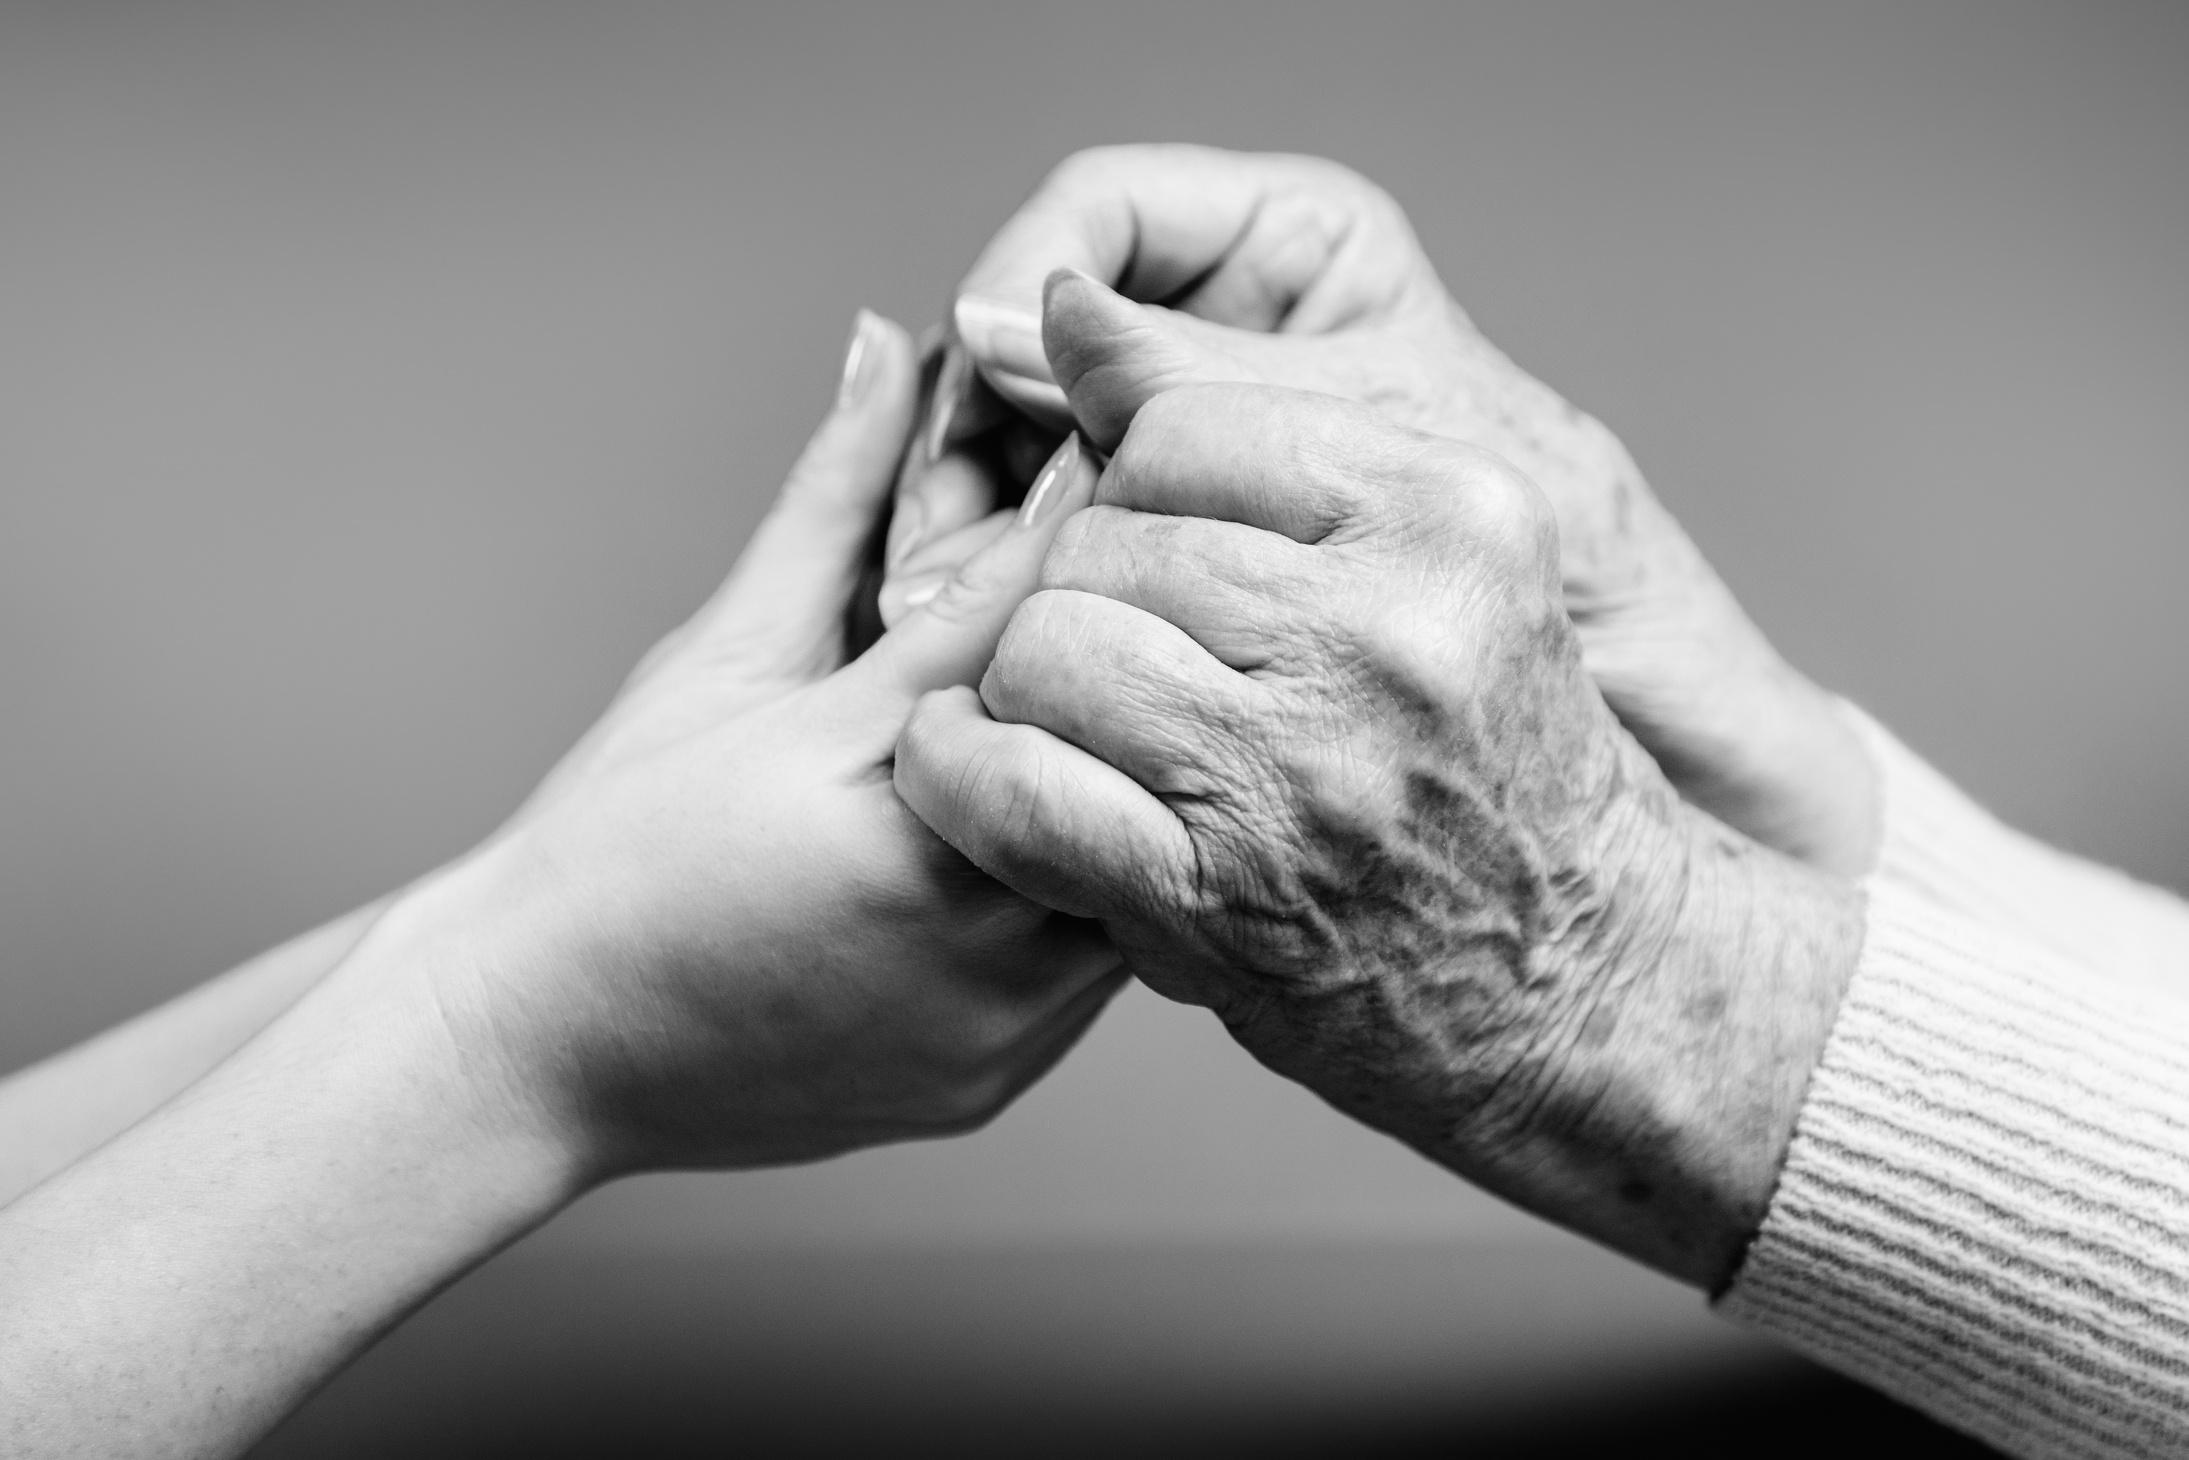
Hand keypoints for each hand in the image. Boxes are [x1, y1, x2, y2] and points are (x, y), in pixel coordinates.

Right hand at [371, 309, 1119, 1176]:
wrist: (530, 1054)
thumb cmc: (606, 849)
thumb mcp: (715, 659)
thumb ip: (828, 503)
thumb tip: (888, 350)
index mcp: (863, 781)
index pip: (1027, 620)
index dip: (1090, 529)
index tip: (1135, 463)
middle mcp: (942, 912)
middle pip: (1117, 755)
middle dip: (1134, 673)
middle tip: (1165, 600)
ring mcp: (980, 1017)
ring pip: (1136, 871)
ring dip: (1129, 790)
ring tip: (1126, 723)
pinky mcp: (994, 1076)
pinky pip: (1098, 972)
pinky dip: (1097, 891)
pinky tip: (1075, 837)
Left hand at [896, 145, 1877, 875]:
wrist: (1582, 982)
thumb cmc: (1489, 762)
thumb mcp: (1435, 568)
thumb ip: (1256, 444)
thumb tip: (1063, 307)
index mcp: (1454, 513)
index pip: (1184, 426)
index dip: (1131, 490)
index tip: (1149, 555)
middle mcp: (1392, 625)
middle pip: (1104, 537)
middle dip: (1078, 597)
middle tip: (1117, 663)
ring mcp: (1304, 763)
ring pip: (1048, 646)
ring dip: (1025, 689)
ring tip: (1078, 728)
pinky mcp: (1219, 891)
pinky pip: (1014, 783)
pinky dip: (964, 778)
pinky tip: (978, 776)